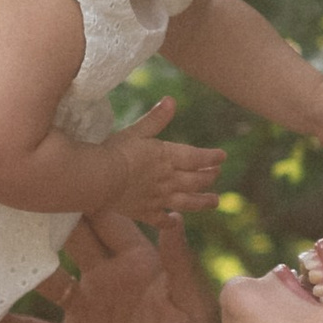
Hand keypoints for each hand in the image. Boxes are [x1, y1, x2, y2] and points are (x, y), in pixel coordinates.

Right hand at [0, 204, 222, 322]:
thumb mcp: (194, 303)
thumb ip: (180, 263)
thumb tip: (174, 217)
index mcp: (137, 262)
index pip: (106, 220)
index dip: (83, 196)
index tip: (56, 169)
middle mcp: (106, 279)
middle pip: (69, 242)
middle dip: (42, 220)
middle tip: (7, 196)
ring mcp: (87, 311)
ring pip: (45, 282)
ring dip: (18, 267)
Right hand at [95, 98, 224, 220]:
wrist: (100, 179)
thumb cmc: (116, 151)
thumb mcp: (136, 131)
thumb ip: (155, 118)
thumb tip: (171, 99)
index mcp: (167, 157)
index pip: (196, 157)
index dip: (211, 157)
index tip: (222, 157)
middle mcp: (167, 180)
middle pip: (195, 180)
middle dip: (209, 177)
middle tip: (216, 175)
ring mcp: (158, 198)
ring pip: (187, 202)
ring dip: (202, 202)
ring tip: (215, 202)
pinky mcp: (144, 212)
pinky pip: (161, 221)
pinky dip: (169, 223)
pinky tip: (174, 223)